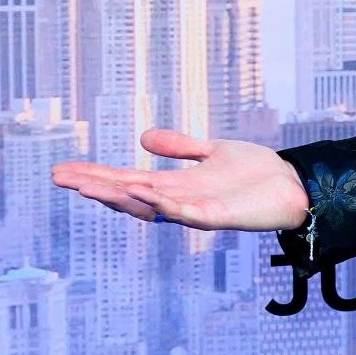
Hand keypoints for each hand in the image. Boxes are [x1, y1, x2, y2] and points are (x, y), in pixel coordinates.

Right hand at [52, 128, 310, 231]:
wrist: (293, 183)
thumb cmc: (256, 172)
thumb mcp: (212, 151)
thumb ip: (180, 147)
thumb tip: (143, 137)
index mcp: (176, 185)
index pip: (127, 180)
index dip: (97, 175)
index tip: (63, 170)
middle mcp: (179, 200)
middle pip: (129, 196)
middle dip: (96, 187)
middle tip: (62, 179)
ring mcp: (196, 211)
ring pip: (150, 207)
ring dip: (120, 197)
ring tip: (90, 185)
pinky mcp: (218, 218)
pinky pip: (186, 213)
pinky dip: (165, 203)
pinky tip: (145, 191)